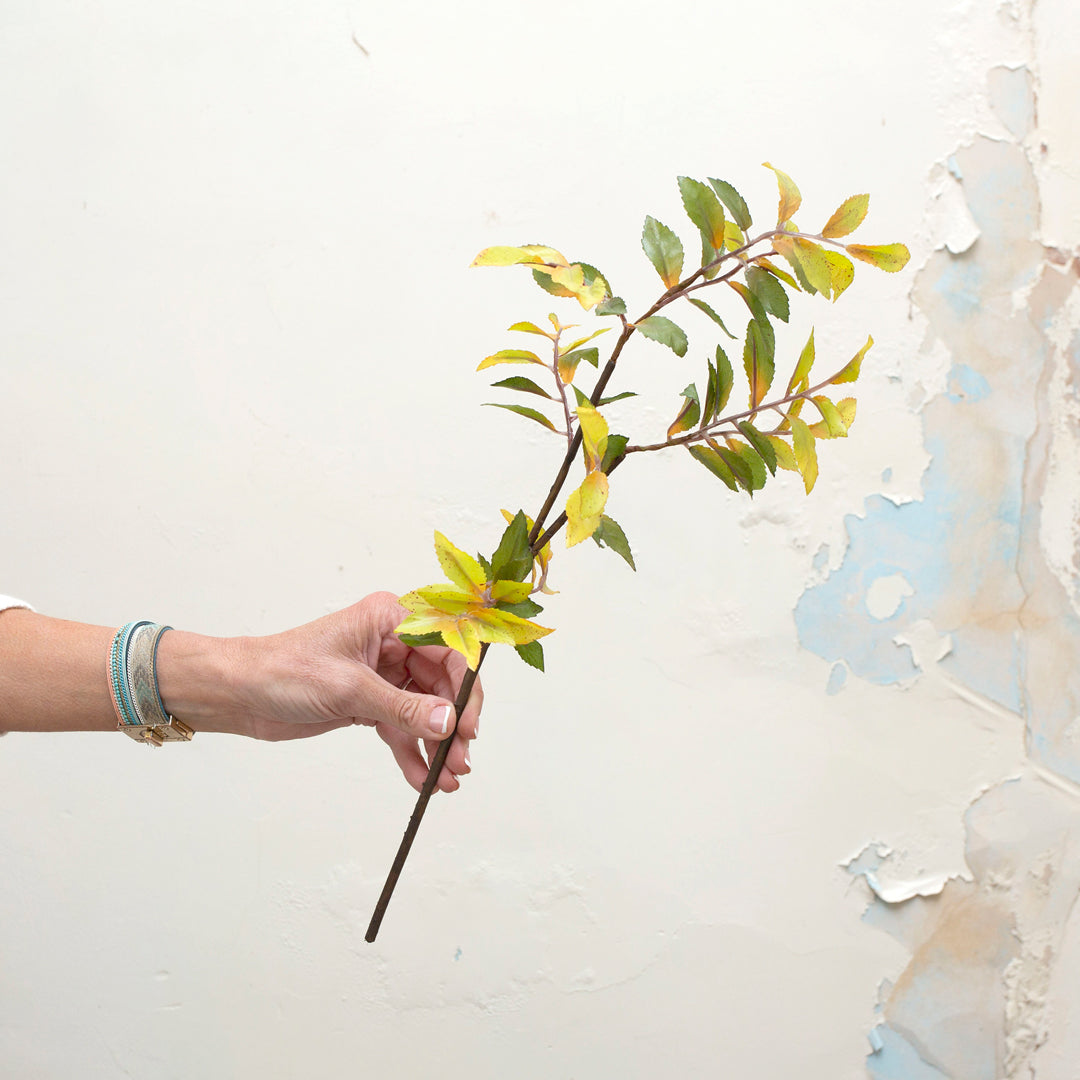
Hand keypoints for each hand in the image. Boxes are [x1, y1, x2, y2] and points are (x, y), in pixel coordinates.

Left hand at [160, 593, 482, 791]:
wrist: (241, 694)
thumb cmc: (283, 670)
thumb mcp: (349, 688)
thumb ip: (402, 707)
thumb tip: (447, 722)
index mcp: (391, 620)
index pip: (448, 649)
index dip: (463, 687)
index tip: (466, 724)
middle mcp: (393, 644)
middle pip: (441, 684)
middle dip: (452, 724)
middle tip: (460, 759)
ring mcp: (383, 675)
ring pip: (425, 710)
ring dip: (436, 745)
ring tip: (447, 778)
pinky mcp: (369, 702)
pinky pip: (402, 728)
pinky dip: (412, 752)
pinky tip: (422, 779)